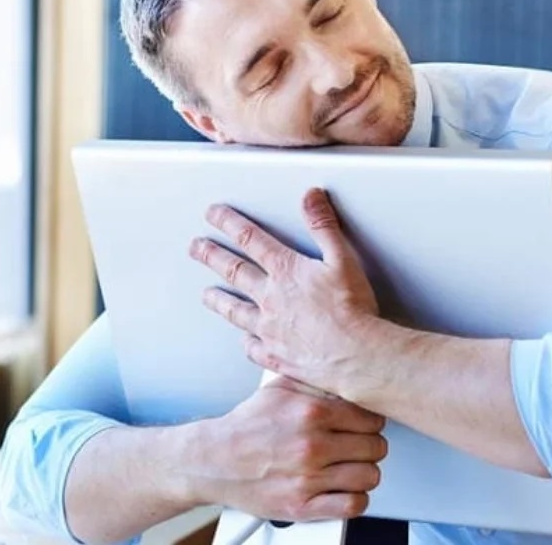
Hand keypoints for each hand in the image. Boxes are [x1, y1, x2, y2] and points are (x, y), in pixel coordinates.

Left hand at [190, 188, 385, 395]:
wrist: (354, 354)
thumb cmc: (352, 308)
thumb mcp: (343, 257)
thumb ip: (323, 226)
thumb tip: (310, 197)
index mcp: (286, 271)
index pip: (250, 238)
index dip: (228, 223)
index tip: (212, 214)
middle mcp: (270, 298)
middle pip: (234, 271)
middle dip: (211, 256)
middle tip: (196, 248)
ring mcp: (269, 329)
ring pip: (235, 310)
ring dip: (218, 299)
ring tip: (206, 294)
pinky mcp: (275, 355)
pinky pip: (252, 347)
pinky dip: (246, 342)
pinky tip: (243, 340)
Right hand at [192, 377, 387, 521]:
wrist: (213, 460)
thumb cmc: (247, 426)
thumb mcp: (281, 388)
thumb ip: (317, 382)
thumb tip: (351, 378)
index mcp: (311, 412)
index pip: (372, 418)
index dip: (370, 422)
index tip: (363, 426)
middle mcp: (311, 445)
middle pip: (375, 447)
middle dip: (367, 446)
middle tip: (354, 446)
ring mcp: (307, 478)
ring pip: (369, 476)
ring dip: (362, 473)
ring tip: (348, 467)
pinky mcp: (301, 506)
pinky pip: (353, 505)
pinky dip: (354, 498)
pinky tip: (343, 489)